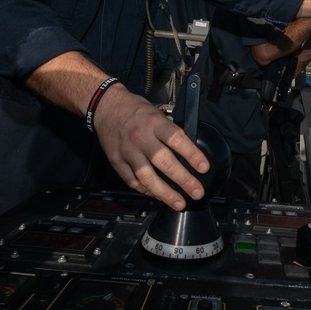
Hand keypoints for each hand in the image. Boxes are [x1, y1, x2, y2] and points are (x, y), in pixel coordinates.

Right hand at [92, 84, 208, 210]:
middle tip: (197, 192)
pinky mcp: (116, 161)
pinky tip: (158, 196)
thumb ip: (169, 131)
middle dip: (183, 180)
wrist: (106, 106)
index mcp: (154, 122)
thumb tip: (188, 153)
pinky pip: (132, 181)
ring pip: (147, 176)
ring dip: (165, 193)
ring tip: (179, 203)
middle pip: (164, 162)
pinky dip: (146, 191)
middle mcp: (141, 137)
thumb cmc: (135, 110)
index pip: (177, 139)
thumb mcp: (156, 113)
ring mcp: (127, 151)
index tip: (204, 168)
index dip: (192, 155)